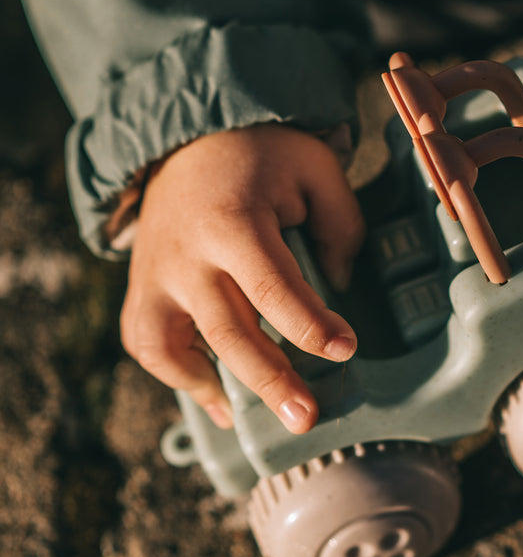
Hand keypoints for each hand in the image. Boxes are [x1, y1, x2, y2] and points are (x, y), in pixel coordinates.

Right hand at [119, 124, 365, 433]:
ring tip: (258, 419)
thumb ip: (340, 226)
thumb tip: (340, 287)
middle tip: (306, 418)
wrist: (188, 137)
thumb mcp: (316, 169)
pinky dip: (176, 375)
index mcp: (233, 222)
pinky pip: (146, 343)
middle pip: (227, 330)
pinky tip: (218, 398)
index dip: (309, 324)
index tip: (346, 349)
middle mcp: (186, 255)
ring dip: (216, 388)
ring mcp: (155, 275)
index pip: (272, 286)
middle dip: (271, 379)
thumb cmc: (264, 156)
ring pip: (174, 346)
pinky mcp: (141, 287)